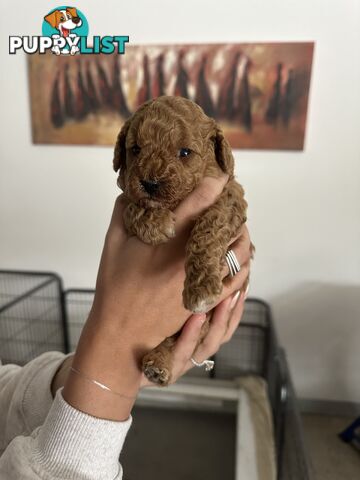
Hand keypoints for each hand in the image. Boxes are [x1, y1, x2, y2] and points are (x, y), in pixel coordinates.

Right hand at [62, 175, 251, 419]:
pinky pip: (238, 280)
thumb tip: (130, 192)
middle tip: (233, 201)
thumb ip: (122, 215)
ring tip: (241, 226)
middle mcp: (191, 258)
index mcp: (169, 240)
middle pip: (226, 227)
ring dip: (242, 236)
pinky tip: (243, 257)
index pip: (199, 204)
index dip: (214, 185)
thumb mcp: (112, 246)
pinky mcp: (208, 299)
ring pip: (238, 253)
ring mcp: (202, 280)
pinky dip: (244, 265)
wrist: (122, 333)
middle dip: (233, 211)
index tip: (222, 175)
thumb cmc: (115, 289)